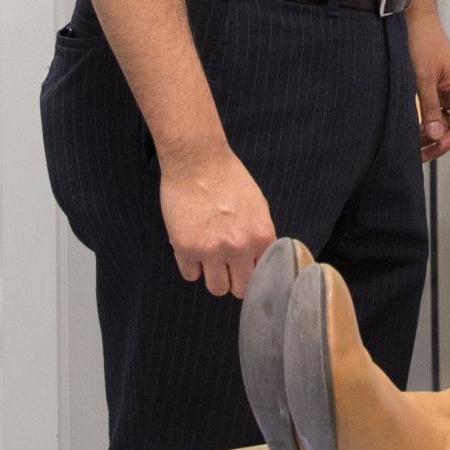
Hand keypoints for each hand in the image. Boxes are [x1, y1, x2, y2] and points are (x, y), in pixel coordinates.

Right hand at [159, 145, 277, 296]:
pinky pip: (190, 275)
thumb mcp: (258, 206)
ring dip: (213, 276)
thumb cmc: (228, 178)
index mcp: (261, 236)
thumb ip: (260, 237)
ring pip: (216, 288)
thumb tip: (258, 261)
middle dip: (234, 280)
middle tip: (227, 267)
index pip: (264, 276)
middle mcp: (239, 247)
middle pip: (240, 289)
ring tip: (208, 258)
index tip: (246, 269)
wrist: (197, 160)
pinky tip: (192, 248)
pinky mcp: (186, 248)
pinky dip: (191, 265)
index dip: (253, 272)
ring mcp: (211, 250)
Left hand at [407, 2, 449, 172]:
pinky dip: (427, 124)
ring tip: (415, 147)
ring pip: (445, 123)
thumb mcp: (423, 78)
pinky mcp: (437, 89)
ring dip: (433, 136)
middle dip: (441, 144)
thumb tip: (437, 135)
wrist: (414, 21)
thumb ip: (431, 108)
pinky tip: (414, 132)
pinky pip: (436, 113)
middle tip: (421, 156)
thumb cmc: (423, 43)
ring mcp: (448, 91)